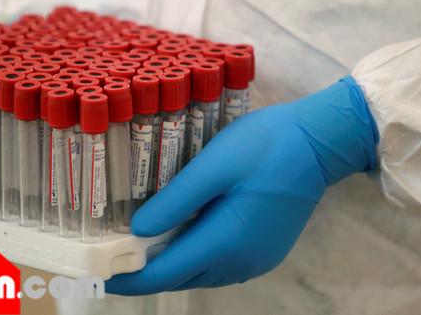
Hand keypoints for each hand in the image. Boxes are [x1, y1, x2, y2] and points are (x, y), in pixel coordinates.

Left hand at [105, 76, 378, 294]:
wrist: (320, 142)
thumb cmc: (265, 146)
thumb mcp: (213, 165)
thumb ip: (175, 201)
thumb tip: (138, 232)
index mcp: (225, 241)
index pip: (165, 273)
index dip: (130, 278)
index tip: (101, 274)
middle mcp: (240, 262)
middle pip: (181, 277)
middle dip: (145, 273)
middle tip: (112, 256)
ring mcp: (256, 260)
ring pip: (200, 274)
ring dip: (170, 265)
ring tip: (138, 246)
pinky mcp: (265, 251)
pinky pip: (219, 265)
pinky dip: (193, 257)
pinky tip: (179, 236)